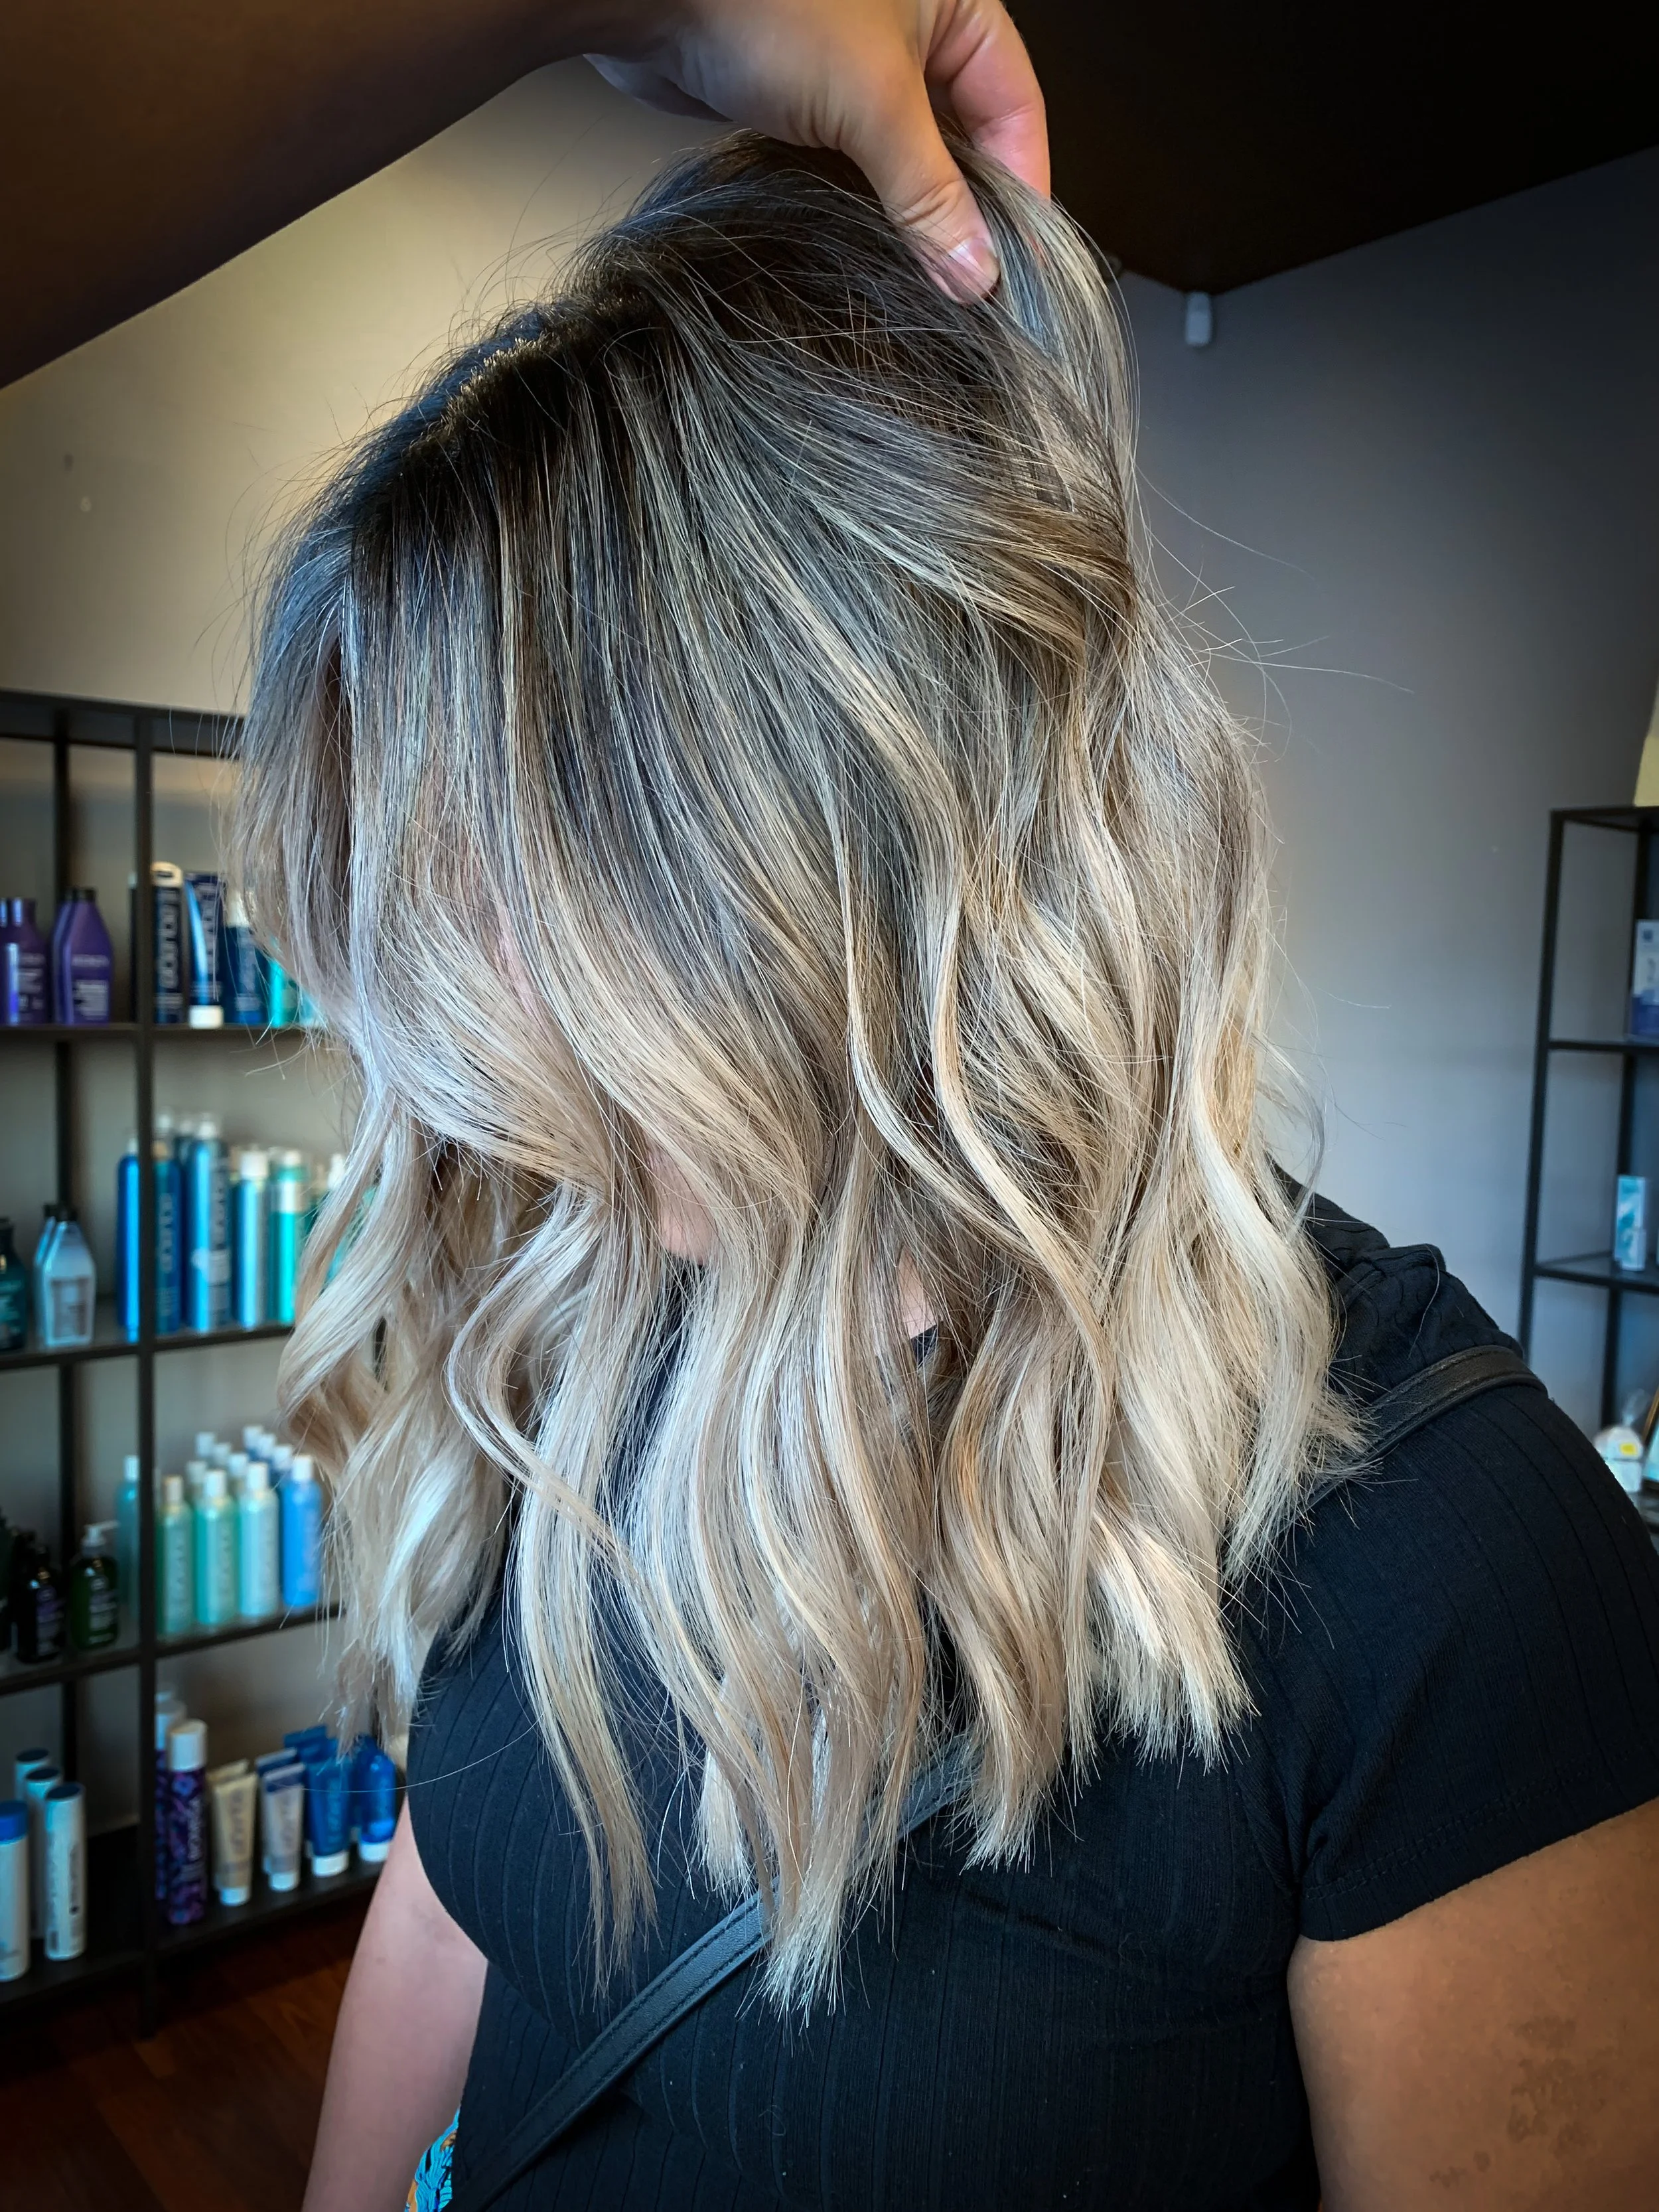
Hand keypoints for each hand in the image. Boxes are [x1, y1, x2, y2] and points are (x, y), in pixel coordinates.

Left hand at [586, 0, 1048, 297]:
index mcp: (953, 2)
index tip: (1015, 264)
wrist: (650, 0)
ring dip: (915, 218)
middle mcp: (911, 29)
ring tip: (925, 284)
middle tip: (969, 284)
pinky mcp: (803, 100)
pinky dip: (867, 209)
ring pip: (907, 158)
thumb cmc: (765, 4)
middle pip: (964, 137)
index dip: (1022, 187)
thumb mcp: (874, 103)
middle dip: (966, 210)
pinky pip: (854, 166)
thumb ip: (929, 192)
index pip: (1015, 106)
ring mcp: (855, 65)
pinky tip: (873, 254)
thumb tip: (975, 269)